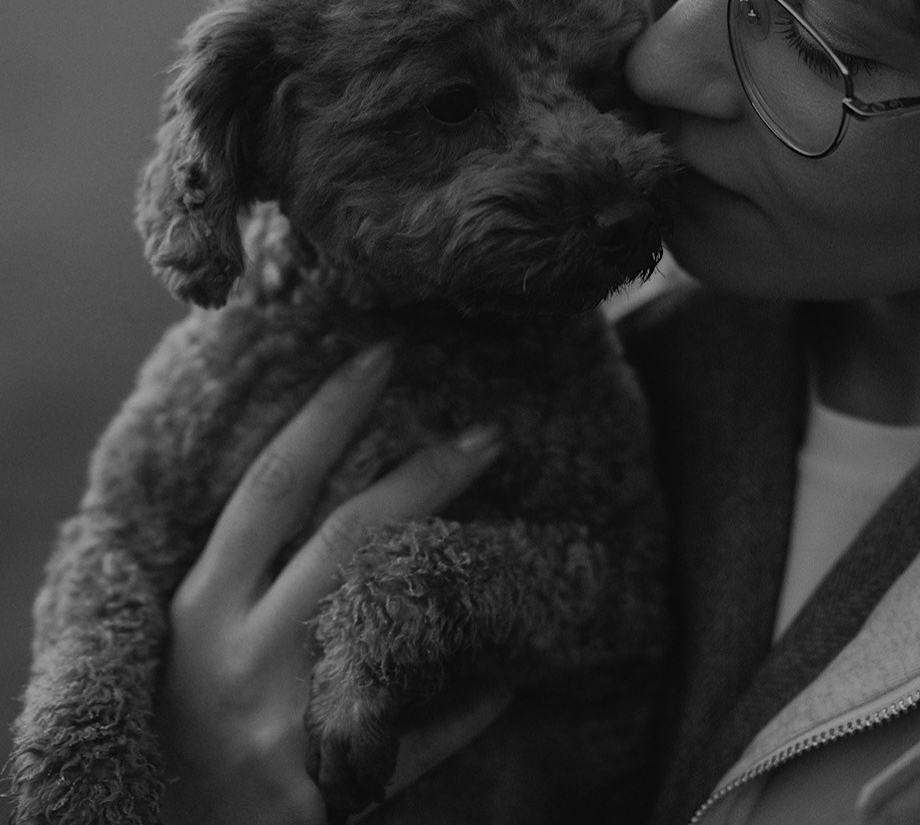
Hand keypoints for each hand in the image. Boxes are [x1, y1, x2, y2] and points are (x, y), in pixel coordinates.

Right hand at [157, 343, 511, 824]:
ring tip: (520, 525)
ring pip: (389, 617)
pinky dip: (471, 698)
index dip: (328, 413)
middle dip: (424, 475)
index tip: (382, 356)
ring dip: (457, 567)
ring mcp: (290, 721)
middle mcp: (242, 654)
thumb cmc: (179, 724)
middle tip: (488, 431)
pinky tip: (513, 669)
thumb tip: (322, 470)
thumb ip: (240, 569)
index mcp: (201, 610)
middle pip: (346, 537)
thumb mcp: (187, 639)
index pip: (271, 487)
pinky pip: (425, 731)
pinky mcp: (332, 787)